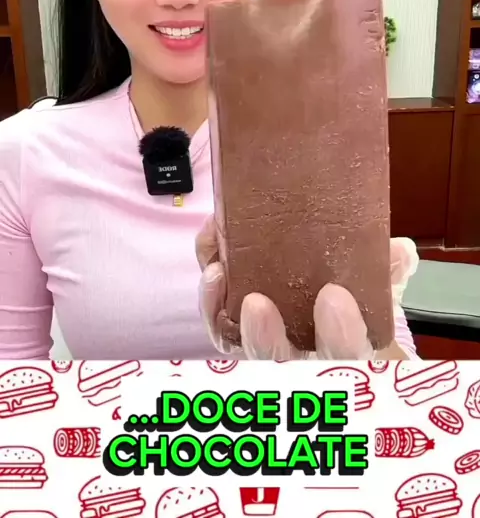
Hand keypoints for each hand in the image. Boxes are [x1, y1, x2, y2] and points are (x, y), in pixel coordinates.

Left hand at [196, 216, 418, 359]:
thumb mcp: (378, 295)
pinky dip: (209, 294)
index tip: (335, 298)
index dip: (338, 336)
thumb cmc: (354, 314)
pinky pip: (216, 320)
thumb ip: (389, 275)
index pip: (343, 359)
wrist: (333, 323)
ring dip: (222, 311)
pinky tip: (211, 261)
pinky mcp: (234, 327)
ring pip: (237, 345)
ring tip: (218, 272)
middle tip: (256, 303)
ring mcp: (262, 349)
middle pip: (277, 363)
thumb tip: (400, 251)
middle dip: (265, 338)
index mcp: (344, 357)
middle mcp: (298, 363)